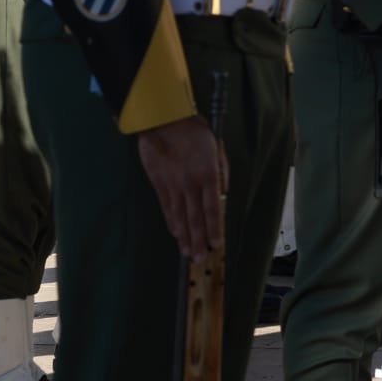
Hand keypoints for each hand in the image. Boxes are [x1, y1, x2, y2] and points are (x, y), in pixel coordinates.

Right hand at [138, 115, 225, 260]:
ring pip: (179, 216)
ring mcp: (172, 186)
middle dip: (198, 240)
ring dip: (184, 236)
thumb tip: (222, 193)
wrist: (164, 120)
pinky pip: (166, 207)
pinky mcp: (159, 184)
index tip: (217, 244)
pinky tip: (176, 233)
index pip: (213, 208)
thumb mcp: (217, 149)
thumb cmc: (196, 131)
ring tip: (188, 253)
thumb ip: (221, 172)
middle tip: (200, 259)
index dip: (214, 228)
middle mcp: (189, 184)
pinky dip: (172, 222)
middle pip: (195, 217)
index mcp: (208, 175)